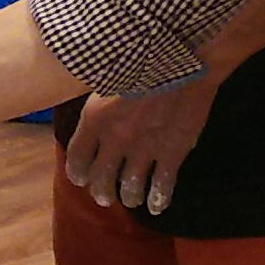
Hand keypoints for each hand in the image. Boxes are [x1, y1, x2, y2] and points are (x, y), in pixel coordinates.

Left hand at [65, 72, 224, 213]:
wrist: (186, 60)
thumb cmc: (144, 58)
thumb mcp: (108, 76)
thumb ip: (99, 101)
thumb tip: (93, 113)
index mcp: (95, 118)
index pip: (77, 158)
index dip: (78, 173)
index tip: (80, 178)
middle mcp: (116, 140)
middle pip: (101, 179)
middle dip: (101, 191)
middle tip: (104, 196)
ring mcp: (145, 149)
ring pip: (130, 187)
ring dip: (129, 196)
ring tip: (131, 198)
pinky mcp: (172, 153)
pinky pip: (161, 186)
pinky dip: (158, 199)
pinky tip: (156, 206)